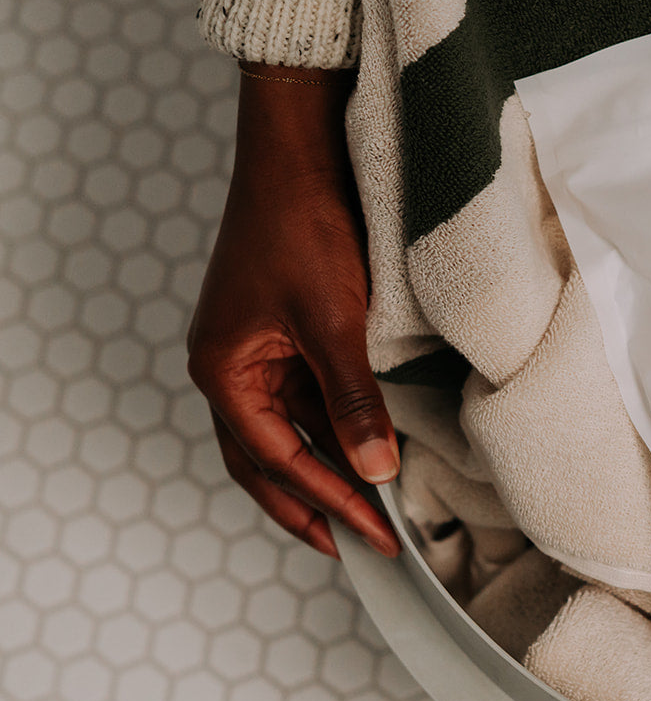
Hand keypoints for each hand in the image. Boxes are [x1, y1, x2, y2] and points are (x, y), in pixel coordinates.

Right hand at [188, 61, 400, 558]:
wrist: (300, 153)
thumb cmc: (302, 227)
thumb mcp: (333, 321)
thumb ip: (354, 400)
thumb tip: (375, 470)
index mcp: (224, 373)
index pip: (278, 462)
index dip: (327, 502)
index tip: (375, 536)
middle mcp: (230, 370)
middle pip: (266, 461)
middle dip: (311, 505)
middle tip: (359, 547)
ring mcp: (253, 353)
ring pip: (286, 433)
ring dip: (323, 470)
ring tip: (366, 512)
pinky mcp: (281, 333)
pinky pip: (303, 399)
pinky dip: (332, 429)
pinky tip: (364, 449)